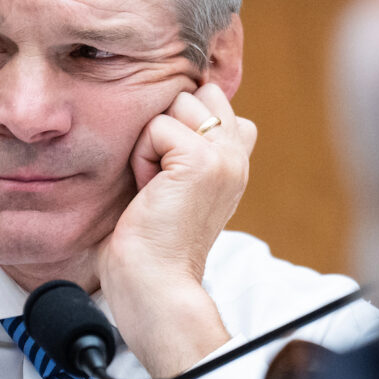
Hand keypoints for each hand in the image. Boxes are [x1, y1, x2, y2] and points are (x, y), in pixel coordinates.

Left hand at [97, 83, 257, 377]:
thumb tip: (185, 104)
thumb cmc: (151, 244)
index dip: (181, 121)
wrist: (154, 285)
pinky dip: (142, 157)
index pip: (216, 99)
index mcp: (235, 159)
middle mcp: (237, 154)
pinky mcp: (201, 160)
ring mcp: (224, 156)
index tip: (168, 170)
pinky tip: (149, 191)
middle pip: (195, 93)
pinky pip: (157, 127)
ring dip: (151, 142)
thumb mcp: (177, 186)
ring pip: (176, 104)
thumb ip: (191, 147)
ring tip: (154, 185)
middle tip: (158, 177)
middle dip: (165, 125)